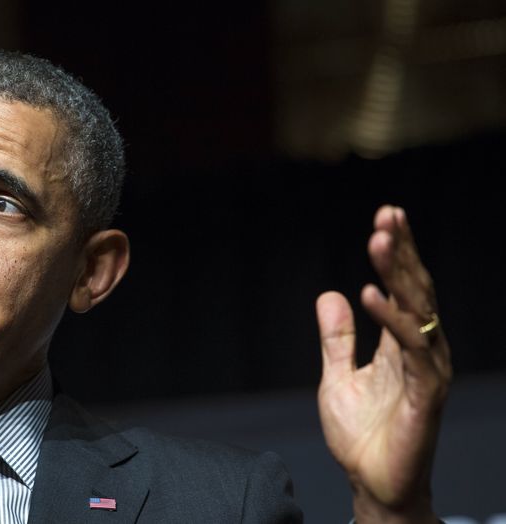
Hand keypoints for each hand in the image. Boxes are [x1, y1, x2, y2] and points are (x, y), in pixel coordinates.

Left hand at [316, 205, 451, 523]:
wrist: (371, 483)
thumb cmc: (360, 434)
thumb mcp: (336, 377)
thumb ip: (336, 338)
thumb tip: (331, 293)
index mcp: (398, 344)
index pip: (401, 288)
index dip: (396, 253)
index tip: (386, 216)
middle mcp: (418, 350)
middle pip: (414, 290)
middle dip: (401, 251)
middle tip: (388, 215)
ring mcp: (426, 370)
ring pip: (417, 310)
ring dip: (398, 272)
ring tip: (380, 238)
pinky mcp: (426, 393)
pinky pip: (409, 348)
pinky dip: (389, 319)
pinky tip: (369, 292)